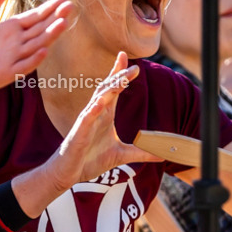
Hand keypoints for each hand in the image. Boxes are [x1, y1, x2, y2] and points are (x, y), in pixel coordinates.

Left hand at [0, 0, 73, 101]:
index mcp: (10, 30)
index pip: (35, 17)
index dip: (49, 8)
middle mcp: (16, 44)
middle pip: (40, 29)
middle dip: (55, 18)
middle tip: (71, 6)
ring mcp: (13, 59)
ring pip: (36, 46)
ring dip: (50, 36)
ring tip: (63, 23)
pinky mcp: (5, 74)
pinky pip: (22, 66)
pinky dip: (33, 59)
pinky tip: (43, 51)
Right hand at [44, 53, 162, 190]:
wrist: (69, 173)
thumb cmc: (90, 160)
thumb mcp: (122, 155)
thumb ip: (141, 152)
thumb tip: (162, 155)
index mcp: (106, 114)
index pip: (114, 89)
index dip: (120, 73)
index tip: (129, 59)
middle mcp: (96, 113)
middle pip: (108, 89)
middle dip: (119, 76)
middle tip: (132, 65)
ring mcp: (86, 122)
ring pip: (98, 99)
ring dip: (110, 88)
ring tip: (122, 78)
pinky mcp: (79, 133)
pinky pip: (86, 119)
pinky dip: (92, 110)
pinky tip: (99, 103)